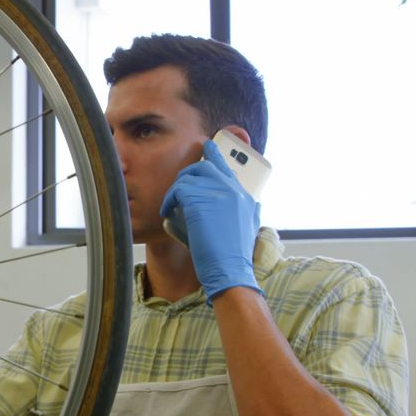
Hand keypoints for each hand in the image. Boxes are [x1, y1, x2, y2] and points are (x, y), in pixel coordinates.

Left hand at [160, 139, 262, 302]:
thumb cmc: (233, 257)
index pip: (228, 166)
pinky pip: (178, 189)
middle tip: (180, 185)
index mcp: (244, 196)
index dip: (215, 154)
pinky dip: (170, 199)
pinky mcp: (200, 197)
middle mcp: (233, 189)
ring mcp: (218, 191)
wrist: (230, 270)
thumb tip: (246, 202)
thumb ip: (246, 211)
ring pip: (190, 176)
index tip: (207, 144)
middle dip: (189, 173)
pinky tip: (167, 211)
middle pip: (206, 166)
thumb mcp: (247, 229)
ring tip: (172, 206)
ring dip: (177, 190)